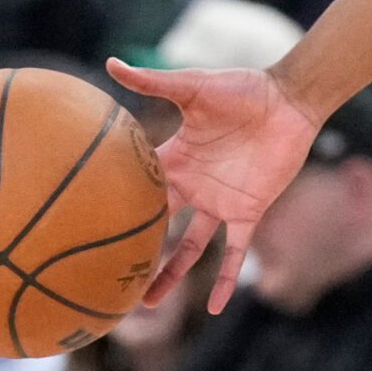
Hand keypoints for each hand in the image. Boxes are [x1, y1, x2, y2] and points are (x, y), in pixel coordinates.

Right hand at [107, 59, 321, 311]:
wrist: (289, 99)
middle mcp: (193, 186)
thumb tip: (111, 62)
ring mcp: (220, 202)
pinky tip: (217, 308)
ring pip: (189, 249)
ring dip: (170, 276)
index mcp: (175, 159)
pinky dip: (227, 279)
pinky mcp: (249, 211)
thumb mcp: (195, 88)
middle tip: (104, 278)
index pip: (139, 189)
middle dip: (133, 250)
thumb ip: (155, 82)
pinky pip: (235, 252)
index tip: (81, 230)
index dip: (114, 208)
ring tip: (145, 306)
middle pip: (156, 226)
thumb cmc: (243, 88)